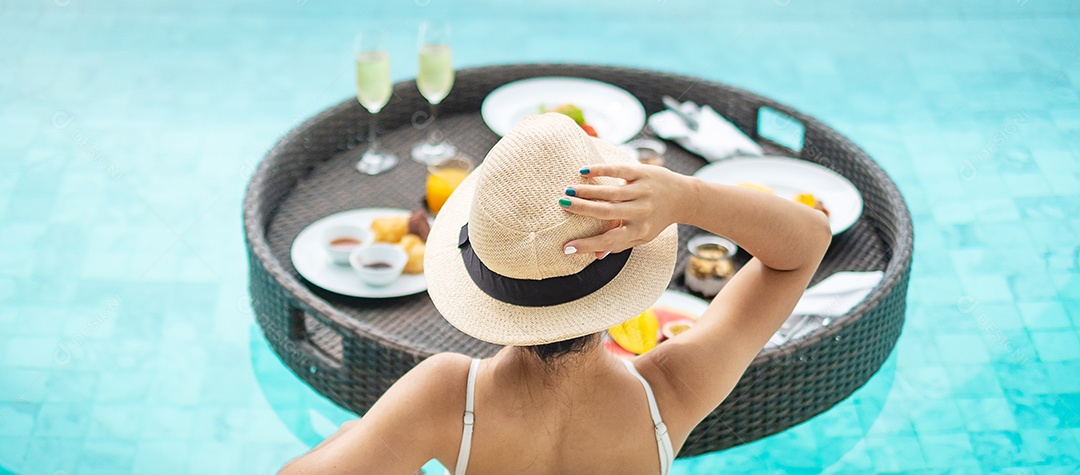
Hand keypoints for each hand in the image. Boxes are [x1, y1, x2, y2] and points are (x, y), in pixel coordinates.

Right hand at [560, 163, 691, 257]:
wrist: (683, 197)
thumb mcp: (641, 236)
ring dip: (587, 191)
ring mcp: (642, 191)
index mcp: (639, 230)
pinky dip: (600, 170)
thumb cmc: (655, 219)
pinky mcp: (642, 173)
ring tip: (568, 191)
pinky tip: (583, 171)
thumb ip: (619, 244)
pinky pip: (618, 171)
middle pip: (607, 212)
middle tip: (562, 205)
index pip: (609, 240)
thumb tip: (596, 256)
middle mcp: (641, 211)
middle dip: (583, 209)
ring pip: (610, 192)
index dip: (588, 245)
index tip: (566, 248)